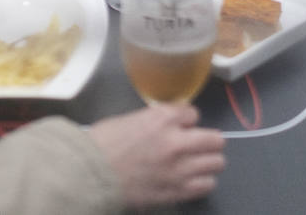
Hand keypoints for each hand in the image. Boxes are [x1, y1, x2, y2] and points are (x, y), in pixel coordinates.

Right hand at [88, 104, 224, 206]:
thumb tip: (171, 123)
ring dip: (208, 161)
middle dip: (207, 140)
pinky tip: (191, 179)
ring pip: (216, 163)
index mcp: (162, 119)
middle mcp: (177, 142)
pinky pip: (206, 185)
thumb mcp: (131, 119)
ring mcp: (179, 169)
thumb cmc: (103, 143)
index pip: (193, 113)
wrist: (89, 174)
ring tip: (197, 163)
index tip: (180, 125)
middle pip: (215, 139)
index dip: (186, 120)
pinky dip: (202, 181)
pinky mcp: (176, 191)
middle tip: (197, 144)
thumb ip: (156, 120)